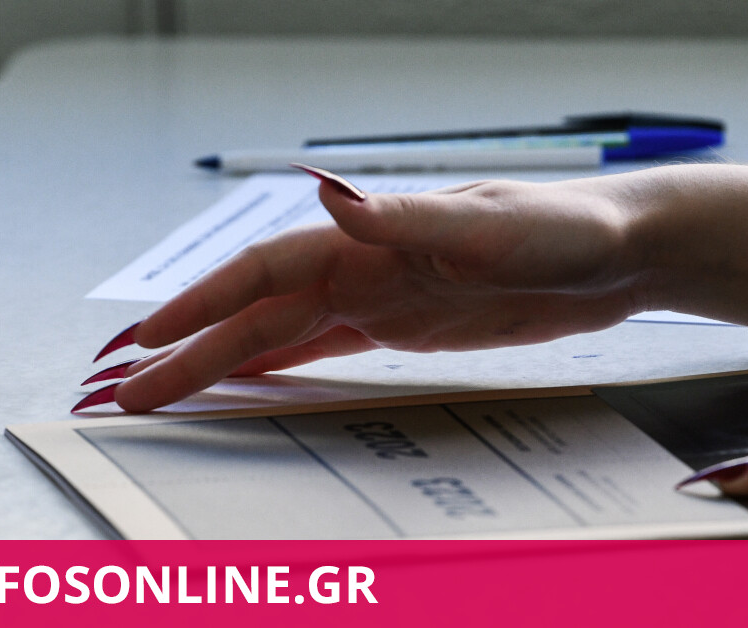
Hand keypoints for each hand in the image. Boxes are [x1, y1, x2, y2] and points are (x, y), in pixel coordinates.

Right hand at [110, 174, 654, 411]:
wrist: (618, 253)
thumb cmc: (563, 229)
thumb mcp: (490, 227)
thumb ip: (405, 221)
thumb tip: (326, 198)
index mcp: (372, 240)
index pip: (264, 274)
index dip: (200, 306)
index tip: (146, 340)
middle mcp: (366, 267)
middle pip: (258, 315)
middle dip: (192, 351)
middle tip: (129, 391)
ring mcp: (385, 298)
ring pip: (284, 336)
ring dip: (225, 364)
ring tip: (170, 396)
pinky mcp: (412, 326)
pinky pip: (330, 351)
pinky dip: (284, 369)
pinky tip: (253, 385)